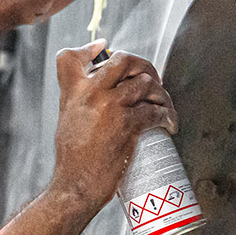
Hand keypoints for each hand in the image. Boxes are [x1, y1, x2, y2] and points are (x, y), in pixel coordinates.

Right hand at [48, 40, 177, 211]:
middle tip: (151, 79)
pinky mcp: (128, 124)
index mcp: (72, 93)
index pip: (71, 57)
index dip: (89, 49)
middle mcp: (90, 94)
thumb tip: (99, 95)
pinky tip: (169, 123)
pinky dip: (168, 115)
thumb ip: (78, 103)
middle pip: (122, 59)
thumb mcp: (66, 122)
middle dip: (143, 65)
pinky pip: (156, 110)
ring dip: (161, 94)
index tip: (103, 47)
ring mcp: (110, 106)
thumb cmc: (72, 161)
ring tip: (163, 106)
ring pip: (146, 83)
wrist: (75, 186)